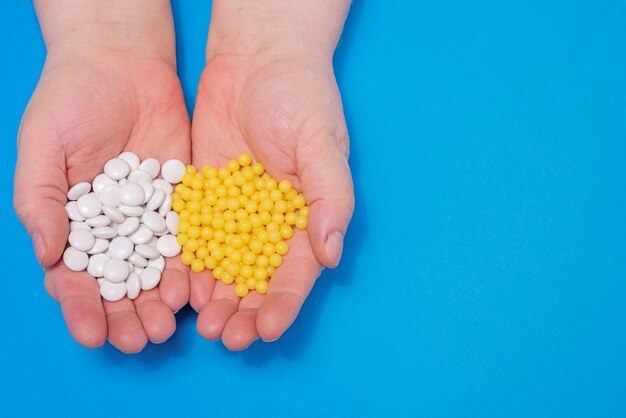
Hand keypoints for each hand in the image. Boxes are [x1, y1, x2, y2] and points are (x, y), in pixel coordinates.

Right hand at [14, 47, 189, 351]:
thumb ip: (40, 200)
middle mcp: (115, 229)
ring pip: (156, 270)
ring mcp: (151, 218)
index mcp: (74, 224)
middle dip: (128, 314)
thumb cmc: (71, 101)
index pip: (76, 276)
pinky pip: (189, 239)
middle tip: (139, 341)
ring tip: (168, 327)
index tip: (91, 334)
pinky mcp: (183, 201)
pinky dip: (191, 266)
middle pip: (120, 283)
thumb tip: (47, 255)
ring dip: (161, 302)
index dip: (81, 307)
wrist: (122, 64)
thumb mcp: (42, 146)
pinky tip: (195, 290)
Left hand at [190, 49, 353, 348]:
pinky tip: (180, 288)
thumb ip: (331, 197)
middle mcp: (271, 224)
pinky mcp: (203, 198)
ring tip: (203, 325)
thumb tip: (332, 253)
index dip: (283, 303)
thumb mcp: (322, 144)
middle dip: (244, 310)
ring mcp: (235, 214)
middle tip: (227, 337)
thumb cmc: (301, 98)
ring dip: (215, 298)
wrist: (256, 60)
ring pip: (224, 267)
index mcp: (306, 217)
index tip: (266, 329)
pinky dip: (188, 265)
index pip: (297, 271)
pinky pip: (194, 238)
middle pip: (257, 278)